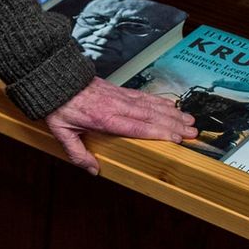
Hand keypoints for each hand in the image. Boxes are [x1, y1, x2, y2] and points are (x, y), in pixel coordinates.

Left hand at [42, 78, 196, 176]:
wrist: (55, 79)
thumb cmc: (59, 105)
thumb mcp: (61, 133)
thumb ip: (77, 153)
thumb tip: (93, 170)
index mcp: (104, 118)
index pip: (136, 127)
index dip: (158, 132)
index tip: (175, 138)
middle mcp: (116, 106)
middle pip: (150, 116)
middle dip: (173, 124)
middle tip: (192, 131)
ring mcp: (119, 96)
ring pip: (150, 105)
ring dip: (171, 113)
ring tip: (189, 120)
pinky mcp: (118, 90)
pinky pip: (143, 96)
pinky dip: (159, 102)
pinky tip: (171, 107)